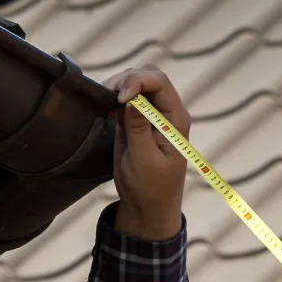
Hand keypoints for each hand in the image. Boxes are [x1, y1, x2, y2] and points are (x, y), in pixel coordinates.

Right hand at [102, 66, 190, 240]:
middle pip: (149, 76)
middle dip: (127, 79)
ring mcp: (152, 115)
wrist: (148, 205)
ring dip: (118, 87)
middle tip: (108, 97)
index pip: (160, 82)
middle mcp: (167, 112)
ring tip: (105, 104)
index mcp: (176, 119)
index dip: (137, 81)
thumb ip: (138, 129)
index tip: (119, 98)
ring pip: (136, 83)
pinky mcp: (137, 120)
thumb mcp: (144, 160)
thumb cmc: (151, 187)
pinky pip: (127, 98)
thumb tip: (134, 99)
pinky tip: (106, 112)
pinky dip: (114, 97)